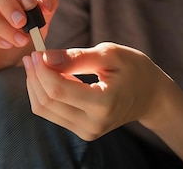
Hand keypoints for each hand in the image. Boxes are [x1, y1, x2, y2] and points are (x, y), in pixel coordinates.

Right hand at [0, 0, 57, 77]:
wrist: (9, 51)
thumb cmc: (24, 21)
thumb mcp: (41, 9)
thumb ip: (46, 1)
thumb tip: (46, 4)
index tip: (32, 6)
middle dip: (8, 5)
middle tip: (23, 22)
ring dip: (3, 26)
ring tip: (21, 39)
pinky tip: (8, 44)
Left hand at [22, 42, 173, 140]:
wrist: (151, 95)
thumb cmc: (134, 69)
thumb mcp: (109, 54)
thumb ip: (76, 57)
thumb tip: (45, 57)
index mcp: (103, 103)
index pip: (58, 90)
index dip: (41, 70)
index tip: (36, 51)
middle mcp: (93, 124)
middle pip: (47, 102)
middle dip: (34, 77)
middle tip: (32, 55)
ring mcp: (87, 132)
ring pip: (45, 110)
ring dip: (35, 86)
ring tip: (37, 64)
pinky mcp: (82, 132)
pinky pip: (52, 114)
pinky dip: (44, 94)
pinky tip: (48, 77)